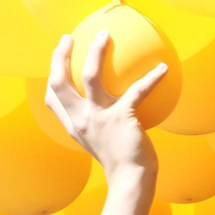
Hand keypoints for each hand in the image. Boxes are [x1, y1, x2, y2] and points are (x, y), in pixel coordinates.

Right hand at [45, 32, 164, 180]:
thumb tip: (109, 109)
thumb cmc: (120, 161)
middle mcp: (81, 119)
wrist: (131, 178)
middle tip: (68, 37)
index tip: (56, 61)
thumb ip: (98, 124)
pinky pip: (138, 90)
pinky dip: (152, 78)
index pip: (51, 98)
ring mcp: (99, 117)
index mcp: (74, 125)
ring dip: (96, 51)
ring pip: (90, 76)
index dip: (50, 77)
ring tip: (104, 36)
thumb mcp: (101, 142)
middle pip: (59, 81)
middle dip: (59, 56)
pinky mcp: (122, 117)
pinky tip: (164, 68)